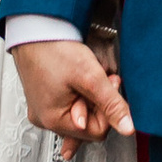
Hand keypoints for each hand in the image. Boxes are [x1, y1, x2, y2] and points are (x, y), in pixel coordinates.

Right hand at [11, 36, 133, 158]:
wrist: (33, 29)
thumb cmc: (53, 49)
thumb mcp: (90, 77)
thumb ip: (111, 104)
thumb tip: (127, 128)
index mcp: (53, 120)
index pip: (96, 132)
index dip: (108, 111)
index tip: (109, 87)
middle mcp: (44, 119)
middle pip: (86, 126)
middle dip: (99, 105)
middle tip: (101, 81)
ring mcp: (42, 109)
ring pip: (78, 115)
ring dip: (88, 99)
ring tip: (88, 78)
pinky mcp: (42, 99)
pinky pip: (65, 107)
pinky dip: (77, 99)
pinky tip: (81, 95)